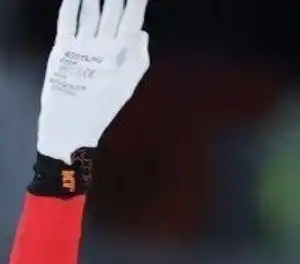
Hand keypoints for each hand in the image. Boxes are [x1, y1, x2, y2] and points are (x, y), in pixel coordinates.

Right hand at [38, 0, 150, 162]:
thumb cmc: (100, 108)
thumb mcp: (123, 86)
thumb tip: (142, 32)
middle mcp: (103, 46)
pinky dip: (70, 9)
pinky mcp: (64, 49)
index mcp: (121, 54)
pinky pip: (67, 23)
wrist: (69, 122)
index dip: (135, 5)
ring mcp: (83, 46)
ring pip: (89, 14)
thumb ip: (136, 60)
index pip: (130, 22)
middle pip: (110, 14)